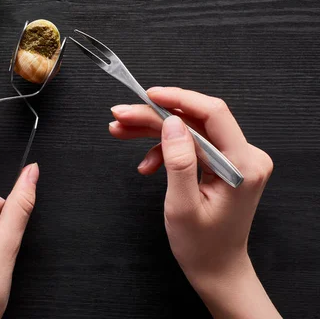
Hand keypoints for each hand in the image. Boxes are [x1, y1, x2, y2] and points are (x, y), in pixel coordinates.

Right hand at [110, 87, 279, 317]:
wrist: (216, 268)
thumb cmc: (201, 246)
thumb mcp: (182, 207)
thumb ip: (179, 162)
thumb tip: (171, 123)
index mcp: (243, 165)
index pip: (213, 114)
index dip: (178, 98)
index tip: (147, 95)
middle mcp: (245, 156)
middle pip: (195, 121)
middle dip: (154, 117)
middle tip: (120, 116)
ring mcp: (235, 159)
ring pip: (189, 130)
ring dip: (153, 131)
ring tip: (120, 130)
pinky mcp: (223, 163)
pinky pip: (190, 145)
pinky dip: (164, 150)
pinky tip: (146, 164)